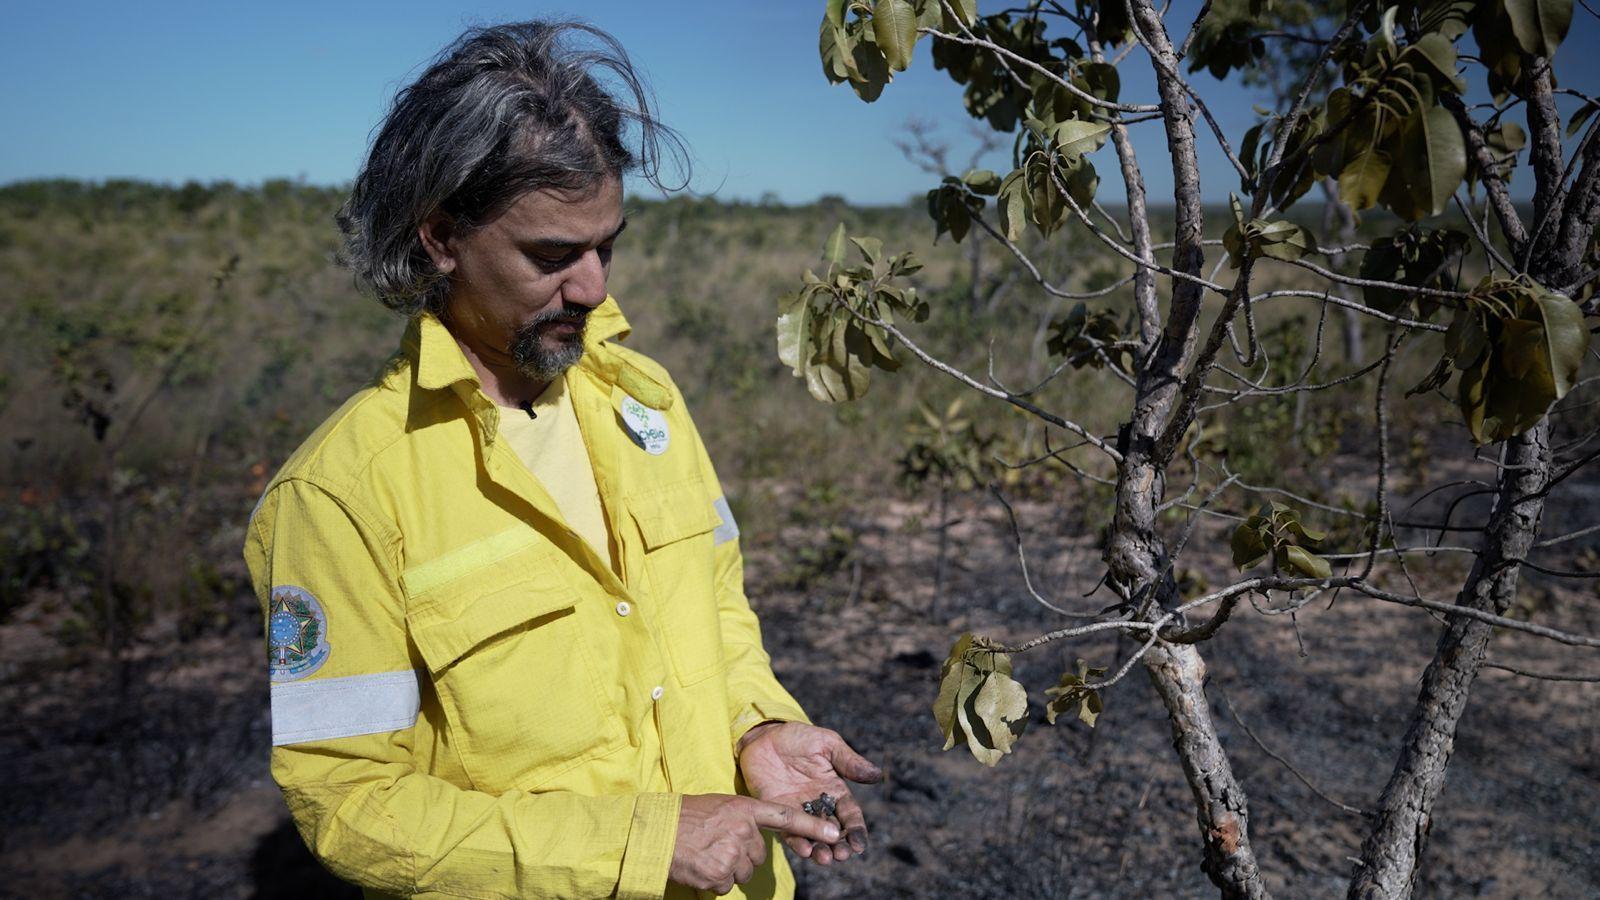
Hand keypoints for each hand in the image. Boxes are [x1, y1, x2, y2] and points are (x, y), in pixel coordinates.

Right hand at [669, 793, 841, 894]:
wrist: (656, 831)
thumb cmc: (684, 817)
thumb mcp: (718, 807)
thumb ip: (742, 819)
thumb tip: (752, 840)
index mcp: (744, 808)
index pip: (787, 817)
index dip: (813, 826)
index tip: (836, 833)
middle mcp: (743, 829)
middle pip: (757, 855)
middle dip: (740, 855)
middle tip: (715, 845)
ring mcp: (733, 852)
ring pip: (743, 871)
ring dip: (726, 869)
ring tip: (705, 854)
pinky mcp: (721, 873)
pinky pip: (726, 885)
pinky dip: (713, 881)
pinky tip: (699, 866)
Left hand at [736, 722, 882, 865]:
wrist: (764, 735)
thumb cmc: (798, 737)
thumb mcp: (827, 744)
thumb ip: (849, 761)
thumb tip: (878, 775)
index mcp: (835, 790)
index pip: (850, 815)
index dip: (856, 831)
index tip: (859, 845)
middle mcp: (819, 805)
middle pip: (833, 832)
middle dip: (839, 846)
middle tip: (842, 855)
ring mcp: (798, 811)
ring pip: (812, 836)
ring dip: (820, 850)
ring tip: (824, 858)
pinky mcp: (777, 812)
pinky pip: (788, 831)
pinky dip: (797, 842)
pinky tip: (804, 849)